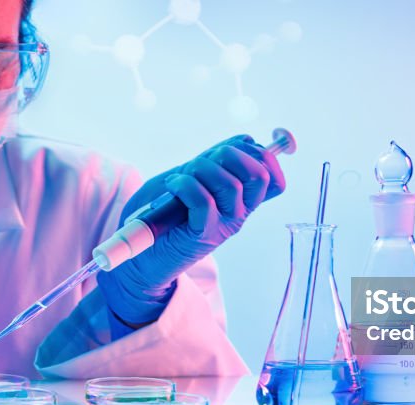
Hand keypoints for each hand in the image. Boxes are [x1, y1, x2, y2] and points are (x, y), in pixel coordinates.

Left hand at [97, 135, 285, 324]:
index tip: (242, 145)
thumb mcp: (195, 176)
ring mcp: (223, 225)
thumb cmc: (165, 210)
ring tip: (180, 178)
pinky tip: (172, 187)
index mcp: (242, 200)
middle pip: (259, 175)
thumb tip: (246, 141)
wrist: (141, 253)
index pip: (273, 177)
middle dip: (230, 154)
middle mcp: (239, 213)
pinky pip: (203, 200)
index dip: (266, 155)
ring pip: (230, 184)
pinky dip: (184, 185)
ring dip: (200, 169)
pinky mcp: (202, 235)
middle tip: (203, 162)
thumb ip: (218, 160)